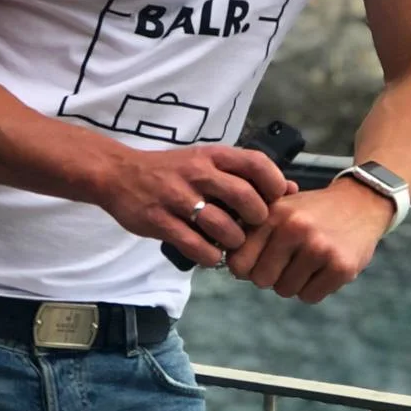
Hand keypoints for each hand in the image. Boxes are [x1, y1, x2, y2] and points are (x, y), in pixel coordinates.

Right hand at [101, 144, 289, 267]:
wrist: (119, 174)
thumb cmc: (172, 170)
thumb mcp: (206, 161)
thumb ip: (244, 173)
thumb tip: (290, 189)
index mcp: (212, 155)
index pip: (257, 164)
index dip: (274, 185)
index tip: (275, 200)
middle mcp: (197, 173)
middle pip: (246, 198)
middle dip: (257, 220)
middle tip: (253, 227)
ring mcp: (177, 197)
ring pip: (224, 227)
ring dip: (234, 242)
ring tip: (231, 243)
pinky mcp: (160, 221)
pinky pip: (196, 246)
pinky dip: (209, 256)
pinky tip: (210, 253)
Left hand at [226, 178, 394, 303]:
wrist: (359, 203)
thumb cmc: (310, 211)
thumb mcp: (278, 208)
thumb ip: (251, 232)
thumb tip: (229, 266)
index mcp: (273, 214)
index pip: (238, 262)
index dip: (246, 267)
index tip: (258, 261)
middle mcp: (294, 228)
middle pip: (261, 280)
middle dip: (271, 276)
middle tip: (287, 261)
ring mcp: (319, 248)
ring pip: (285, 290)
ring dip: (293, 282)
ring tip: (307, 261)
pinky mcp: (340, 266)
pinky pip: (310, 297)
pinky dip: (314, 288)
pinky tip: (322, 268)